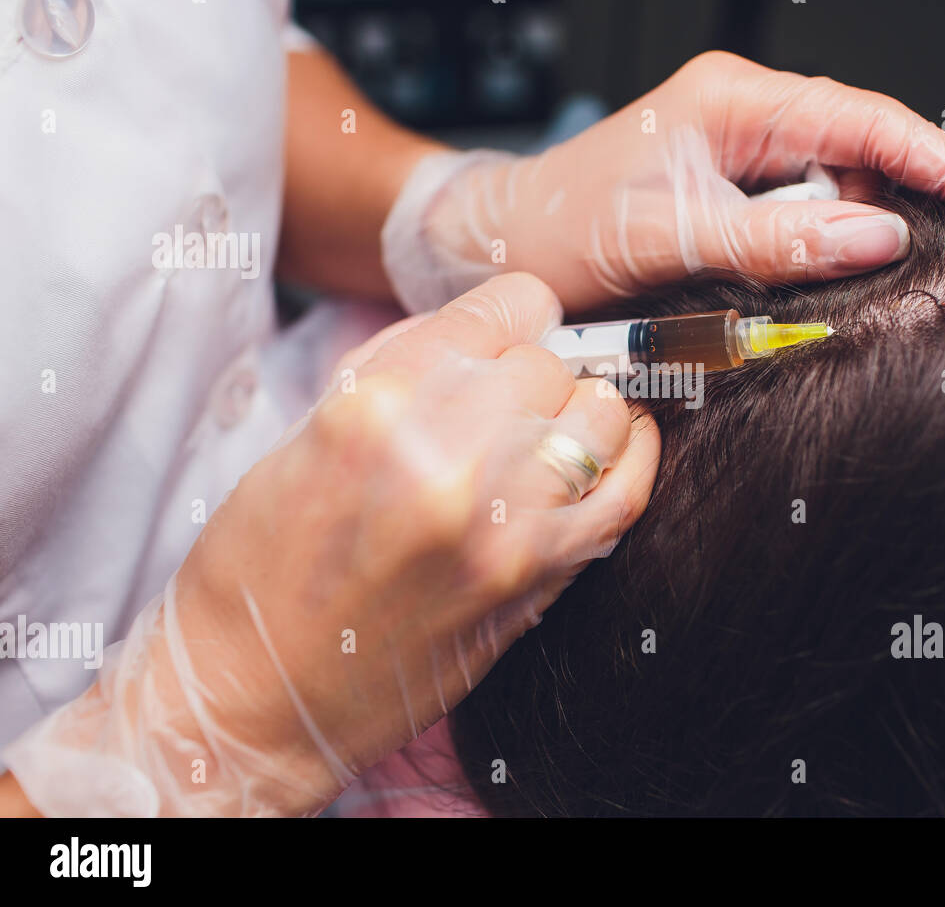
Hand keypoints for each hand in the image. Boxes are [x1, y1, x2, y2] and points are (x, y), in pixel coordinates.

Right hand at [2, 273, 659, 815]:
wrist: (254, 698)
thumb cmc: (260, 567)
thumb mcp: (303, 434)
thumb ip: (401, 370)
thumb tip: (492, 328)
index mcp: (374, 409)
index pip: (504, 307)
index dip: (509, 316)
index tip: (504, 333)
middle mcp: (446, 459)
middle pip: (548, 363)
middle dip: (529, 374)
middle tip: (498, 407)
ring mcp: (501, 525)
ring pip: (596, 415)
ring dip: (575, 415)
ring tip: (542, 434)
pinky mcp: (534, 581)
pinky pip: (625, 494)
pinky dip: (630, 459)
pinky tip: (612, 451)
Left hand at [416, 51, 944, 310]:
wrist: (502, 245)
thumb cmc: (562, 231)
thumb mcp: (670, 239)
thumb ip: (775, 241)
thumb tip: (879, 236)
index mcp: (732, 101)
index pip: (868, 121)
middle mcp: (744, 114)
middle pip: (866, 150)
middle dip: (918, 201)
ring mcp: (740, 151)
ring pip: (840, 188)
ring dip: (863, 235)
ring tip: (880, 284)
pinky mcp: (733, 189)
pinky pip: (804, 214)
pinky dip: (825, 248)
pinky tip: (831, 280)